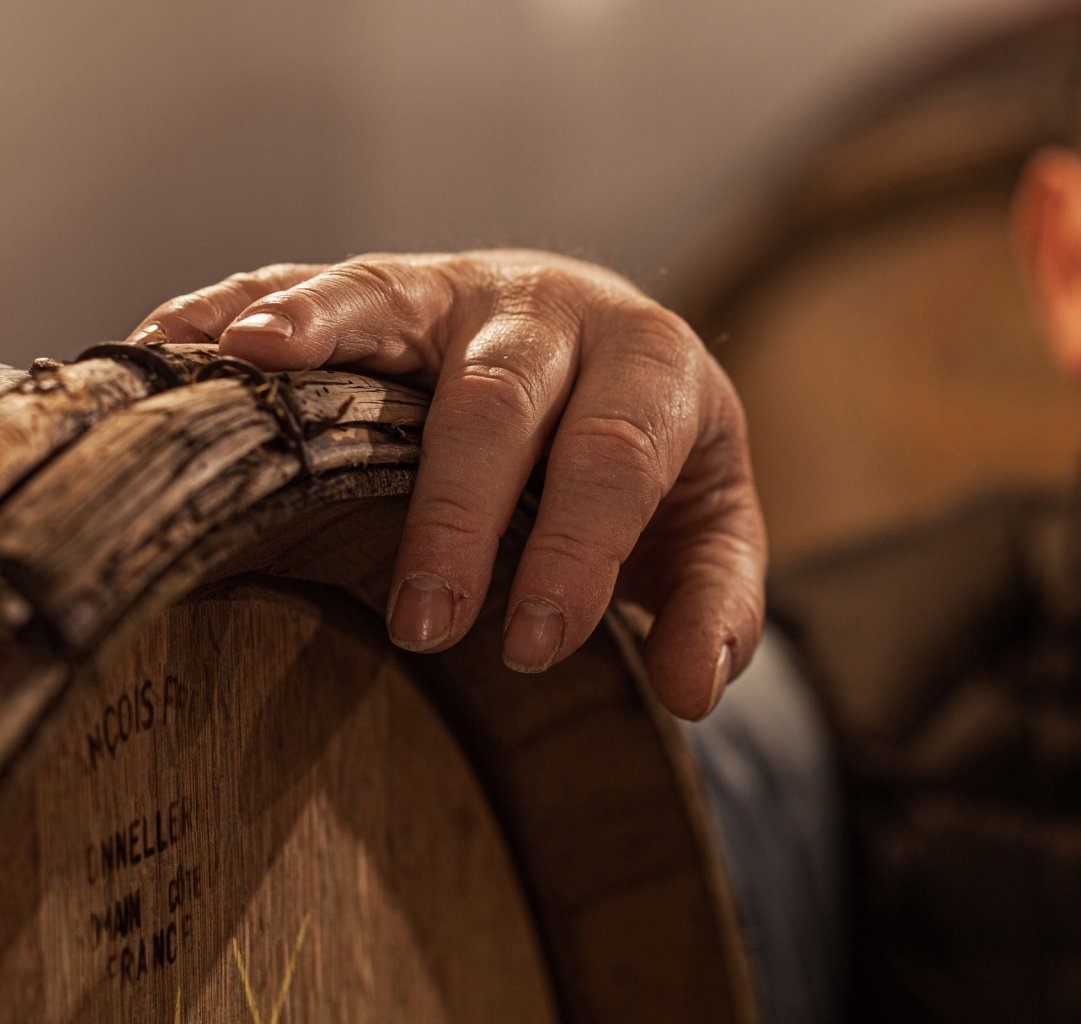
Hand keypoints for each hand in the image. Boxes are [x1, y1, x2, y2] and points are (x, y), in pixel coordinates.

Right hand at [126, 251, 765, 719]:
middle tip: (425, 623)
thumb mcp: (708, 533)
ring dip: (323, 344)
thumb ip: (716, 607)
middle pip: (499, 398)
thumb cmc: (662, 465)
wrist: (622, 359)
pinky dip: (250, 305)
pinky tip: (177, 337)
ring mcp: (466, 286)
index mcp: (655, 365)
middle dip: (459, 512)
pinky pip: (316, 286)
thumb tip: (692, 689)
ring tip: (256, 370)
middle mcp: (559, 308)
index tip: (537, 642)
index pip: (617, 453)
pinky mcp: (395, 286)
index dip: (579, 547)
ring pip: (392, 303)